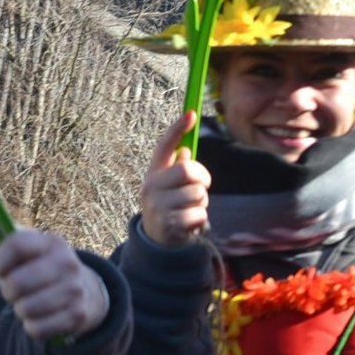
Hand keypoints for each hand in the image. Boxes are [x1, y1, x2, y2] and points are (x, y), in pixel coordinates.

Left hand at [0, 230, 109, 341]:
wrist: (87, 291)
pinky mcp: (77, 315)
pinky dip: (33, 327)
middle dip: (8, 291)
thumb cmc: (45, 269)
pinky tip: (40, 318)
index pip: (16, 245)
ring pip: (26, 309)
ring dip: (21, 310)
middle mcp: (68, 263)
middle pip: (17, 283)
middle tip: (15, 291)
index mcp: (53, 243)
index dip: (0, 261)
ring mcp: (75, 290)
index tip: (2, 270)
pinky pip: (37, 329)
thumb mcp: (34, 251)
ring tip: (29, 304)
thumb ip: (10, 245)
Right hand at [142, 111, 210, 246]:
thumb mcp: (169, 186)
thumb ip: (177, 169)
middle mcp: (152, 186)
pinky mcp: (169, 224)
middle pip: (187, 170)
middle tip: (202, 186)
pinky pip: (199, 214)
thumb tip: (186, 151)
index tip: (191, 114)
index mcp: (154, 172)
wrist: (157, 240)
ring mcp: (158, 206)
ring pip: (197, 194)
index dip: (177, 129)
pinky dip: (201, 219)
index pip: (164, 146)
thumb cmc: (170, 206)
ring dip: (202, 202)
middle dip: (202, 177)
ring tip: (191, 208)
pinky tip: (190, 223)